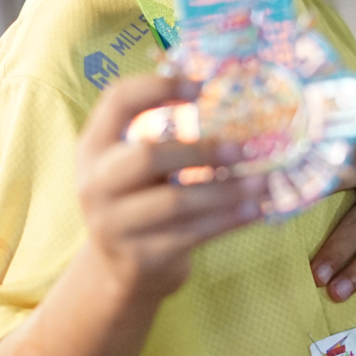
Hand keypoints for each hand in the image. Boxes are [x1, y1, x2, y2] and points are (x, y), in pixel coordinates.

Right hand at [77, 74, 264, 303]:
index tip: (202, 86)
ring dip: (226, 191)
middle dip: (200, 151)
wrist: (121, 269)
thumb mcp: (134, 165)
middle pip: (147, 157)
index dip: (158, 86)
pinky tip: (255, 209)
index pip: (117, 100)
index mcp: (93, 147)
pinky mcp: (140, 257)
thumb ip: (162, 135)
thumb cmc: (140, 200)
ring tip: (262, 183)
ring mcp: (113, 225)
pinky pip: (192, 235)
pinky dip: (228, 220)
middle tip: (242, 149)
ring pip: (177, 203)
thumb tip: (221, 96)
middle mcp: (95, 184)